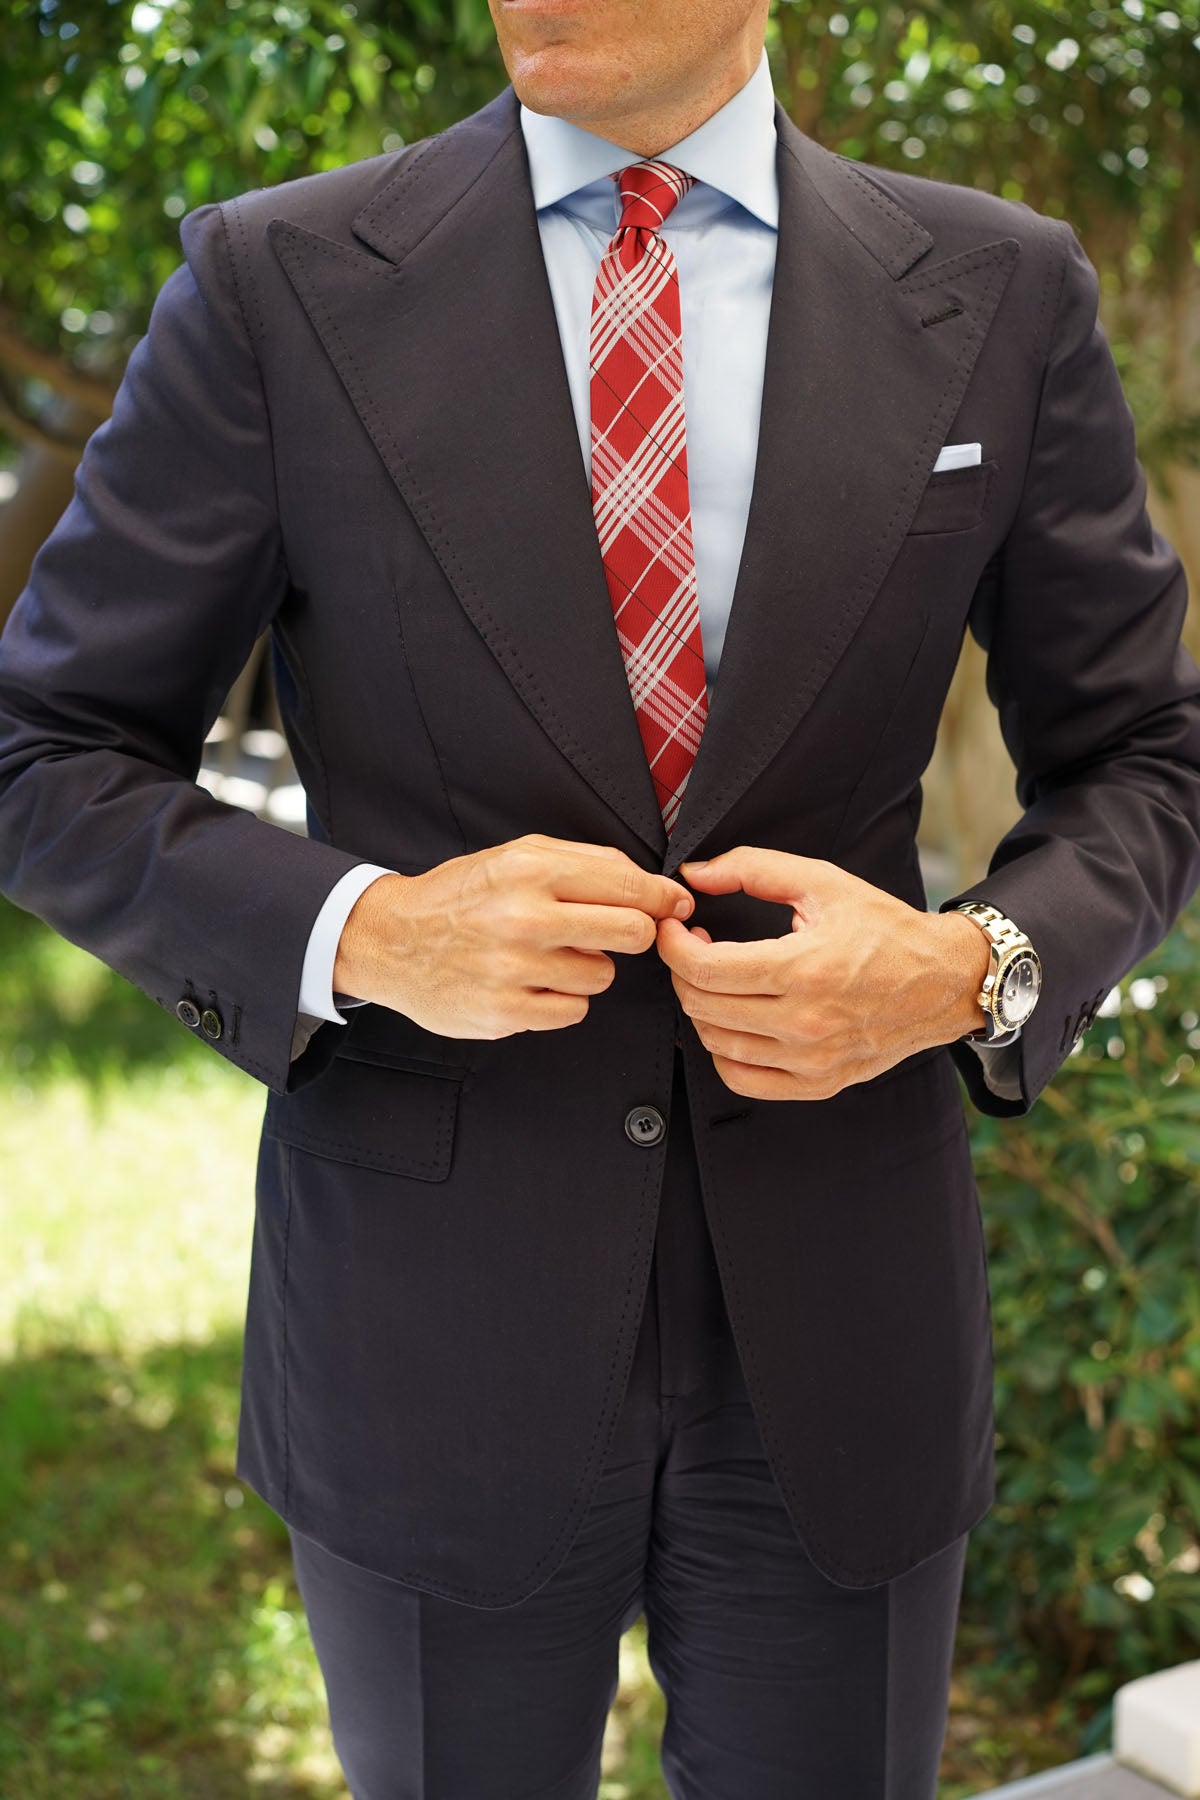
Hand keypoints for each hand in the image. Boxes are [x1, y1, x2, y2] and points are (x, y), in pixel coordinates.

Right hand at [333, 834, 693, 1038]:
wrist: (391, 940)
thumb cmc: (462, 896)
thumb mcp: (516, 856)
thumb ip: (586, 863)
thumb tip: (655, 885)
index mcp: (531, 871)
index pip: (628, 885)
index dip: (663, 899)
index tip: (676, 907)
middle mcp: (523, 918)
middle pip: (630, 933)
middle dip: (635, 935)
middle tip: (615, 934)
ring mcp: (513, 969)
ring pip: (602, 977)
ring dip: (588, 969)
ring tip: (551, 956)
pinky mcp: (504, 1012)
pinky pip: (572, 1011)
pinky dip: (562, 1000)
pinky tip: (532, 983)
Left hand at [657, 847, 990, 1099]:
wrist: (943, 981)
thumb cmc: (885, 930)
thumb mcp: (823, 882)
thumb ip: (753, 868)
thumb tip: (696, 874)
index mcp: (804, 969)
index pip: (705, 969)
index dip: (673, 946)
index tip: (673, 928)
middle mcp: (806, 1022)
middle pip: (703, 1006)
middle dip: (682, 971)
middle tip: (693, 946)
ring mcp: (811, 1060)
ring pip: (716, 1043)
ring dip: (700, 1008)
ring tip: (716, 979)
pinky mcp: (818, 1083)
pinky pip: (742, 1079)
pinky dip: (723, 1051)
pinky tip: (733, 1021)